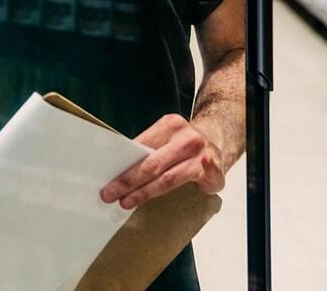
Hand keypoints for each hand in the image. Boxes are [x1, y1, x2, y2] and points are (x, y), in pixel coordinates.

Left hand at [99, 114, 224, 209]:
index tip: (108, 178)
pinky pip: (205, 175)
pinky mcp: (213, 171)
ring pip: (168, 178)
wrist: (219, 139)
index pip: (141, 146)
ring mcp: (201, 154)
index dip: (123, 165)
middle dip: (128, 181)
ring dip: (145, 192)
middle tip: (109, 194)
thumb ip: (149, 150)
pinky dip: (199, 178)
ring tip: (127, 202)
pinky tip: (193, 185)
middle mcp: (186, 139)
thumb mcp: (167, 138)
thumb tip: (118, 168)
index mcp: (170, 126)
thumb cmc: (184, 143)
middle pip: (152, 164)